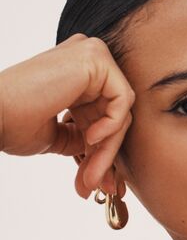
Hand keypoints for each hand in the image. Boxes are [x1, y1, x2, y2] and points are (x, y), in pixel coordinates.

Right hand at [0, 33, 135, 197]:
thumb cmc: (12, 122)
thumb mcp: (56, 136)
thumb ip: (83, 138)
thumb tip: (104, 155)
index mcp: (75, 75)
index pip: (101, 114)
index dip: (101, 150)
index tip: (93, 180)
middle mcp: (85, 60)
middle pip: (113, 113)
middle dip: (106, 153)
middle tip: (98, 185)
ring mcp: (91, 55)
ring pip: (119, 111)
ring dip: (107, 148)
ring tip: (90, 174)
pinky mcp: (95, 58)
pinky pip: (122, 99)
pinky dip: (111, 125)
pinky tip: (90, 138)